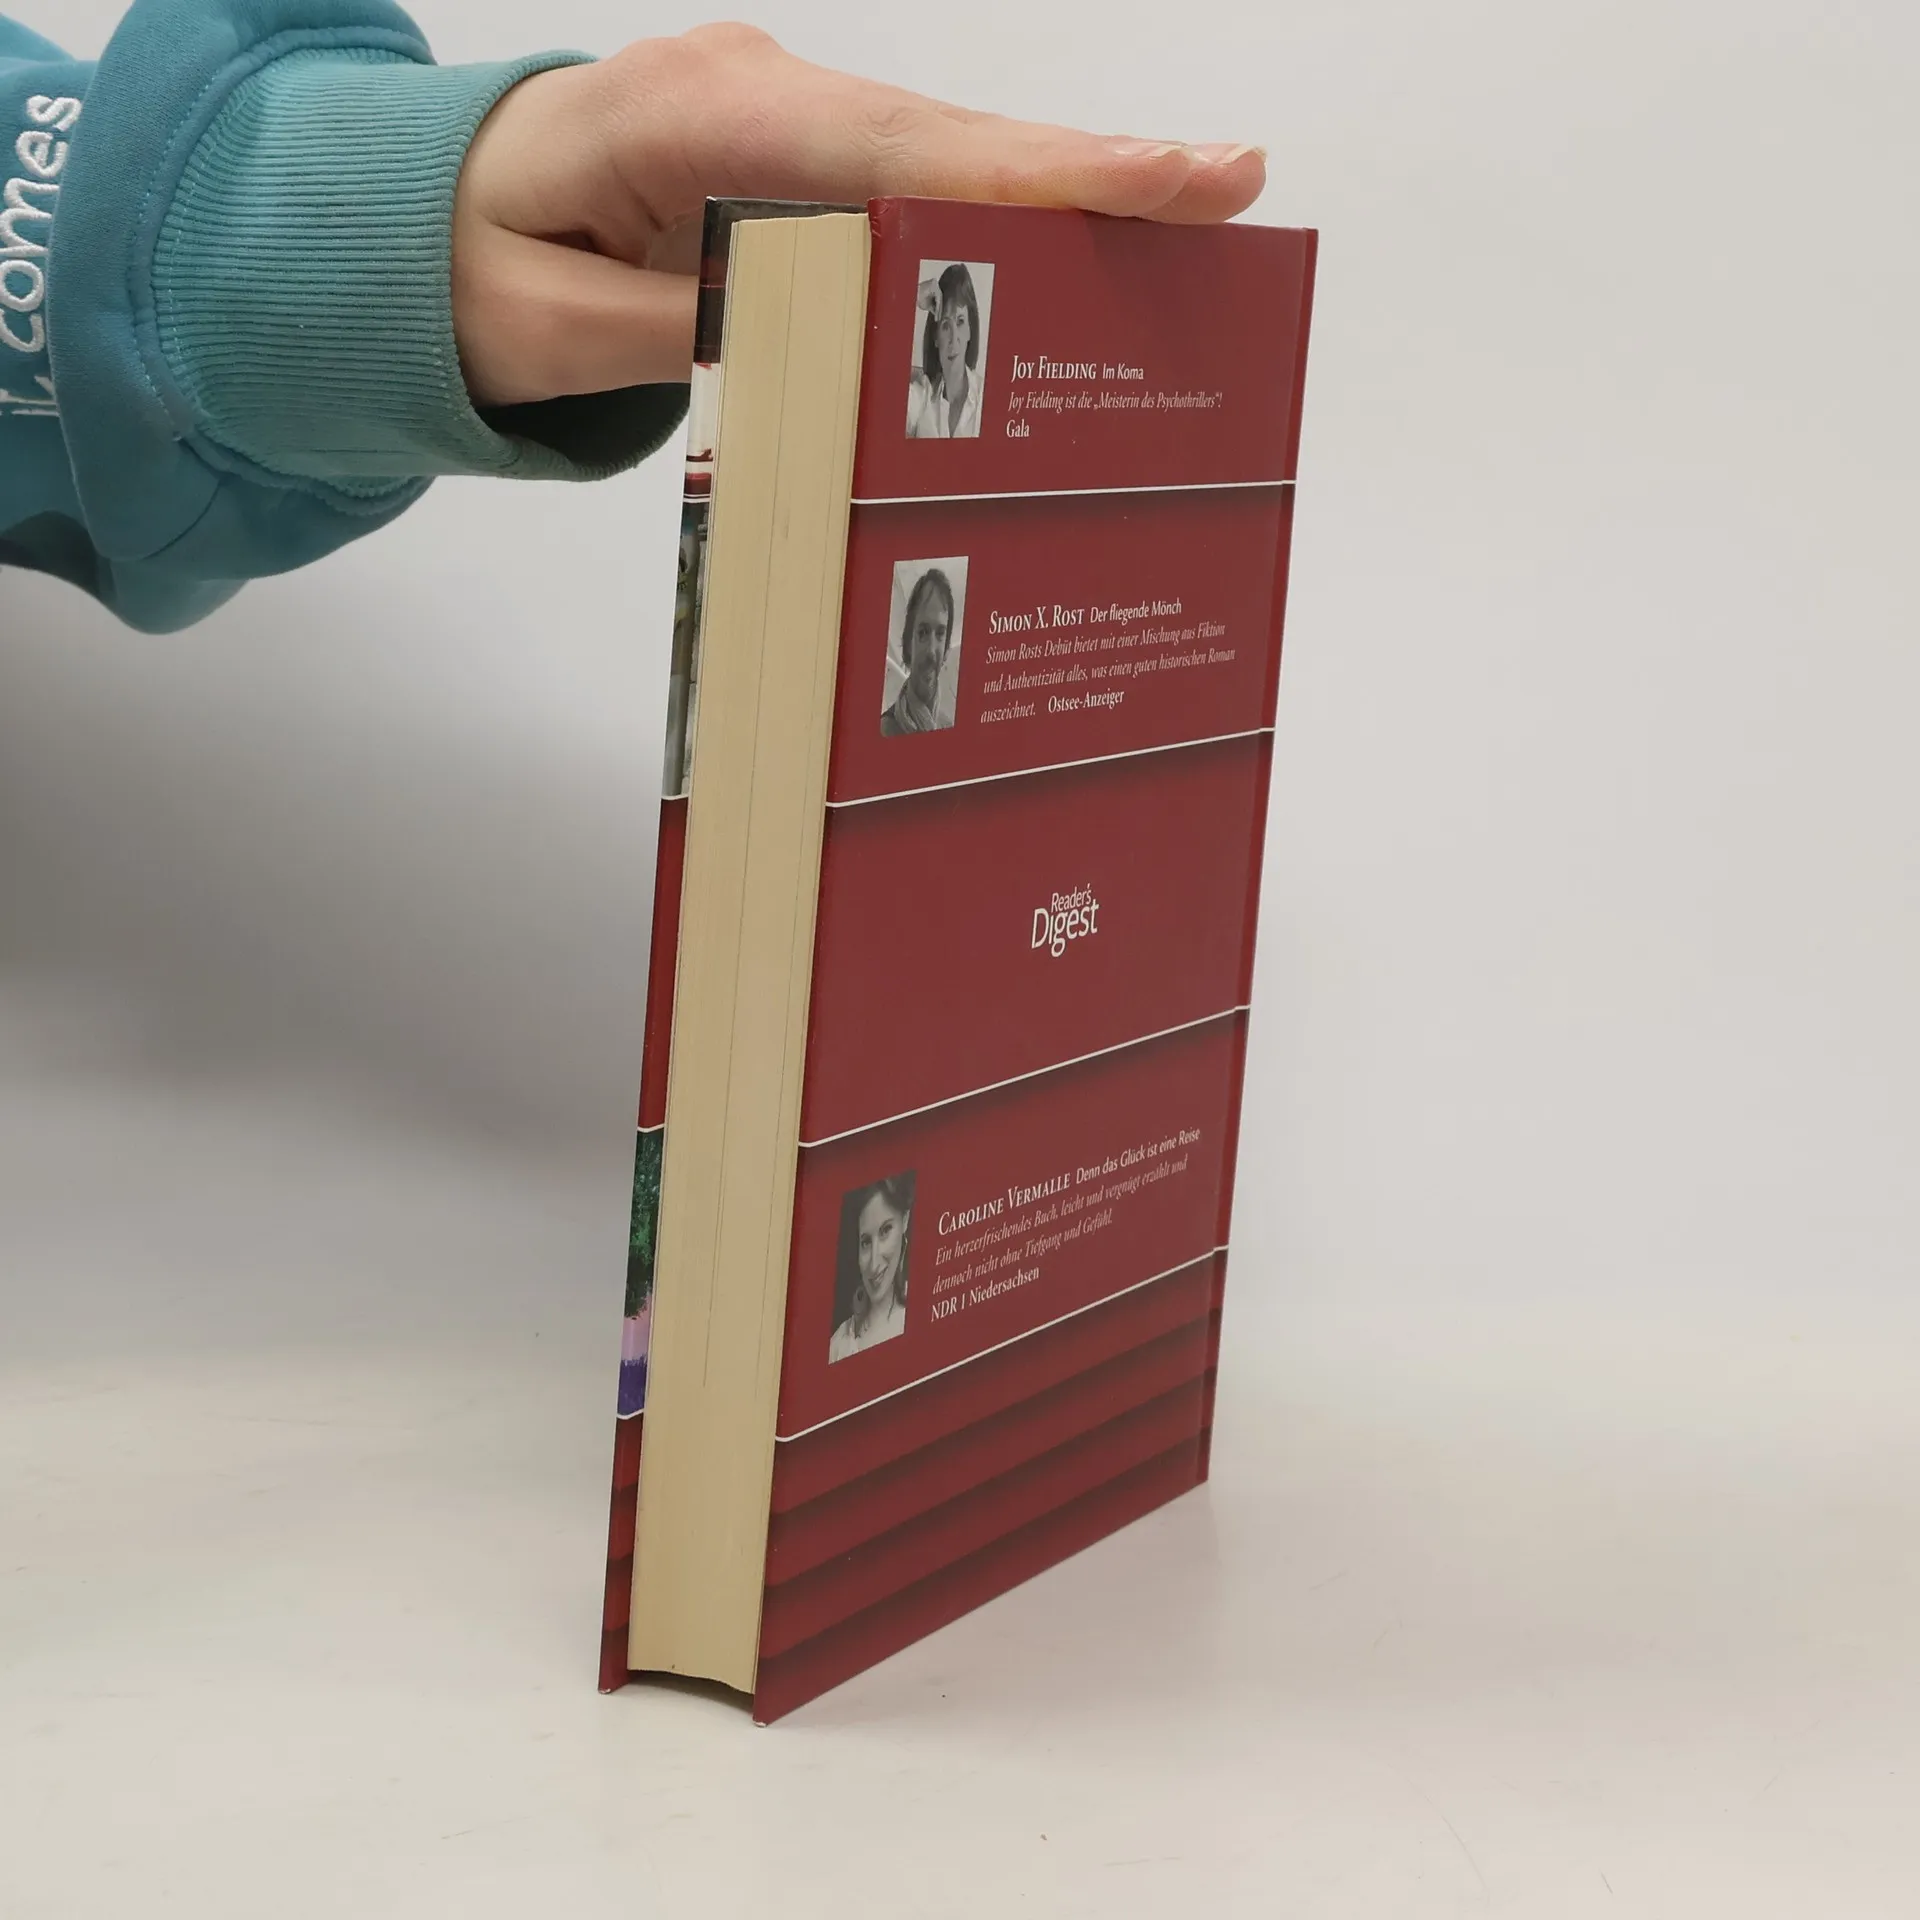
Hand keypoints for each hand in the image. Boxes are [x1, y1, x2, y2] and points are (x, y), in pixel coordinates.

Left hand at [451, 23, 1265, 407]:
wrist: (405, 218)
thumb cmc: (456, 268)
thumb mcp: (548, 330)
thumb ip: (685, 334)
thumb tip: (831, 338)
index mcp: (690, 117)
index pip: (893, 153)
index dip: (1034, 174)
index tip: (1167, 174)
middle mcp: (754, 93)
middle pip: (947, 142)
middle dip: (1088, 171)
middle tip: (1230, 187)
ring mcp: (775, 118)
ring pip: (939, 162)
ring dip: (1057, 197)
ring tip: (1189, 223)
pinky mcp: (784, 157)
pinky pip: (905, 190)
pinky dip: (990, 222)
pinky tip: (1069, 257)